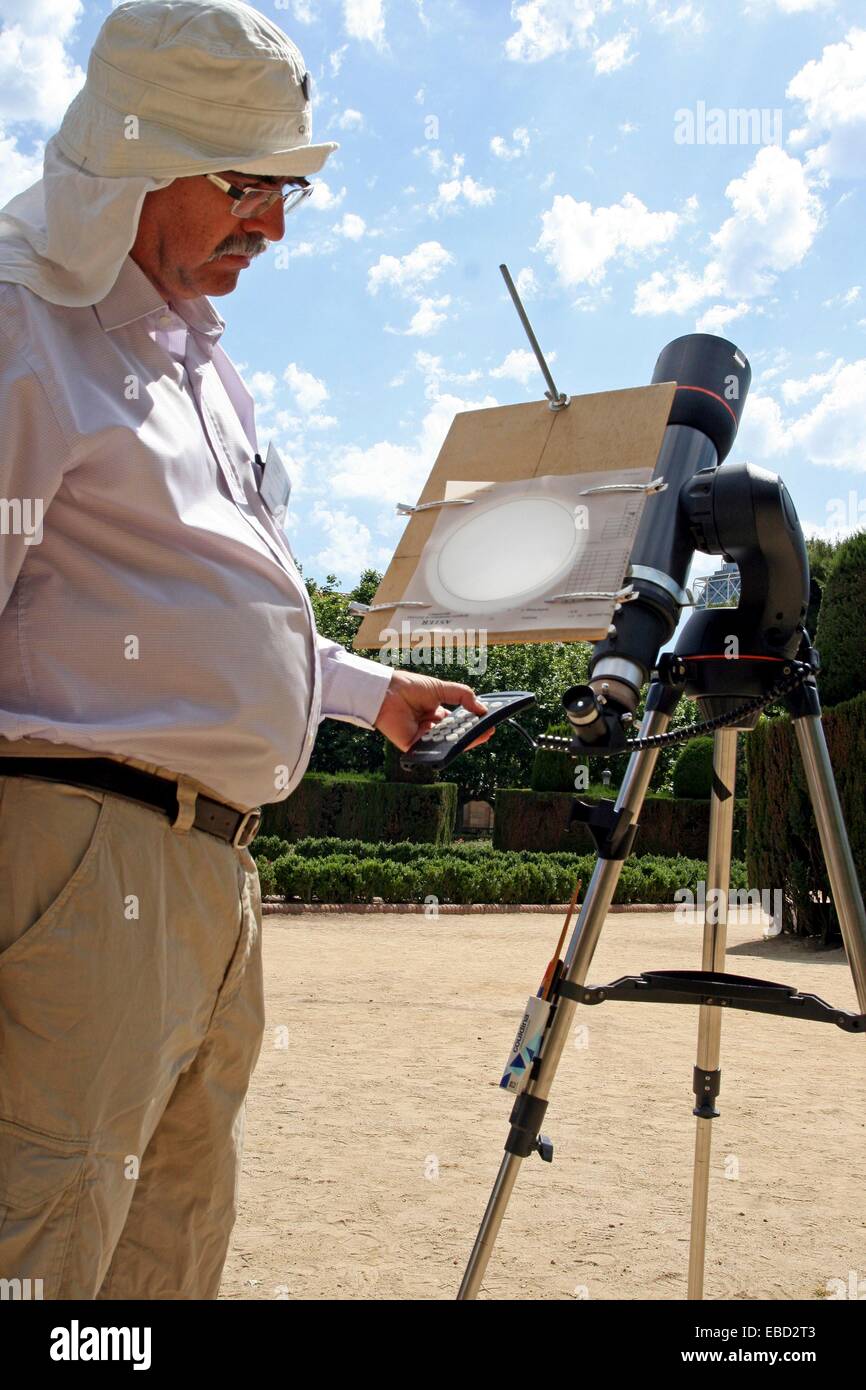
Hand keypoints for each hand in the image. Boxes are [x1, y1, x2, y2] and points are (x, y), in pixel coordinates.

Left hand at [373, 669, 495, 753]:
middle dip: (472, 733)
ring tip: (478, 734)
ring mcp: (423, 738)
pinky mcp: (414, 746)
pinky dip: (445, 747)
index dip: (474, 724)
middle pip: (456, 735)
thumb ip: (463, 696)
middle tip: (488, 730)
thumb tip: (482, 708)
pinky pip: (432, 750)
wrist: (386, 691)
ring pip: (447, 743)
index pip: (460, 723)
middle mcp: (432, 727)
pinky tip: (457, 741)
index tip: (488, 723)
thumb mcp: (441, 688)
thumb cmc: (408, 687)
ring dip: (462, 740)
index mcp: (438, 715)